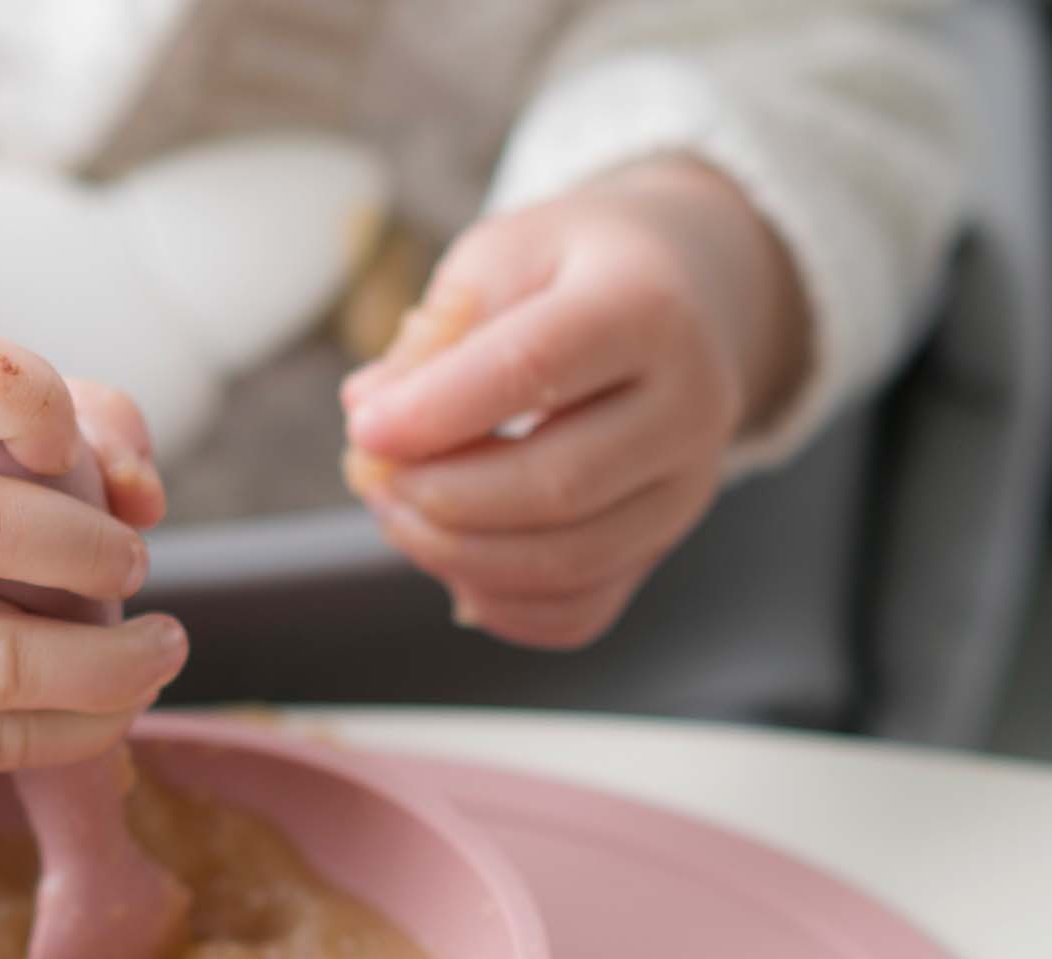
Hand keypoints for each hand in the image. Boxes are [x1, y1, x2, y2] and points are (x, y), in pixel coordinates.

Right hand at [0, 323, 186, 770]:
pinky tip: (121, 702)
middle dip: (90, 549)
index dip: (36, 396)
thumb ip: (80, 425)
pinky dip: (87, 726)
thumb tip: (143, 496)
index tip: (66, 444)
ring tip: (163, 650)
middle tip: (134, 563)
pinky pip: (0, 742)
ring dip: (113, 663)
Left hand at [341, 156, 806, 647]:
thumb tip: (369, 410)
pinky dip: (499, 604)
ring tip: (397, 513)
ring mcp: (684, 489)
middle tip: (374, 476)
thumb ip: (434, 331)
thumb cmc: (575, 270)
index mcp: (647, 305)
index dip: (435, 411)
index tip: (364, 428)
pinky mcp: (661, 545)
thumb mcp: (504, 255)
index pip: (533, 368)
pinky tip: (452, 561)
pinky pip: (577, 611)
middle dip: (441, 496)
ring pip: (567, 563)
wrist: (686, 296)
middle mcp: (687, 405)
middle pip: (557, 485)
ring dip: (457, 556)